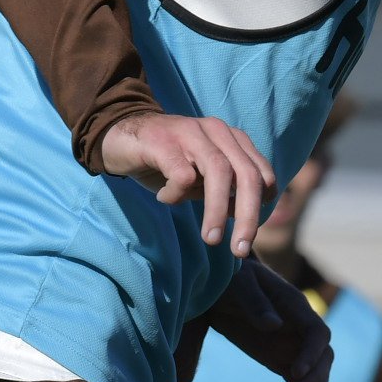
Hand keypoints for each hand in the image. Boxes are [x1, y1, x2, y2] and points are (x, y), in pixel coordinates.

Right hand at [97, 113, 275, 258]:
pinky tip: (164, 198)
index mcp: (230, 139)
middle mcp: (216, 131)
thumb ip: (222, 191)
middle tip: (239, 250)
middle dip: (248, 216)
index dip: (262, 201)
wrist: (119, 133)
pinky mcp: (163, 141)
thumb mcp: (199, 177)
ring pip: (218, 172)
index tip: (251, 229)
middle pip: (246, 174)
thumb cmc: (164, 160)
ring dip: (217, 211)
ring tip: (211, 239)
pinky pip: (181, 174)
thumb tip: (243, 217)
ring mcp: (190, 133)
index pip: (259, 171)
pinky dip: (177, 194)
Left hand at [196, 256, 334, 381]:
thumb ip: (255, 303)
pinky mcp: (280, 357)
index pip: (316, 332)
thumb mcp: (238, 284)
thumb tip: (274, 325)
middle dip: (316, 377)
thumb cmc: (229, 279)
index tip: (295, 372)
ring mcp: (291, 344)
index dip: (312, 353)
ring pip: (315, 370)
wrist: (217, 288)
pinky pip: (297, 378)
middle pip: (322, 355)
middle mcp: (299, 326)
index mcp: (294, 305)